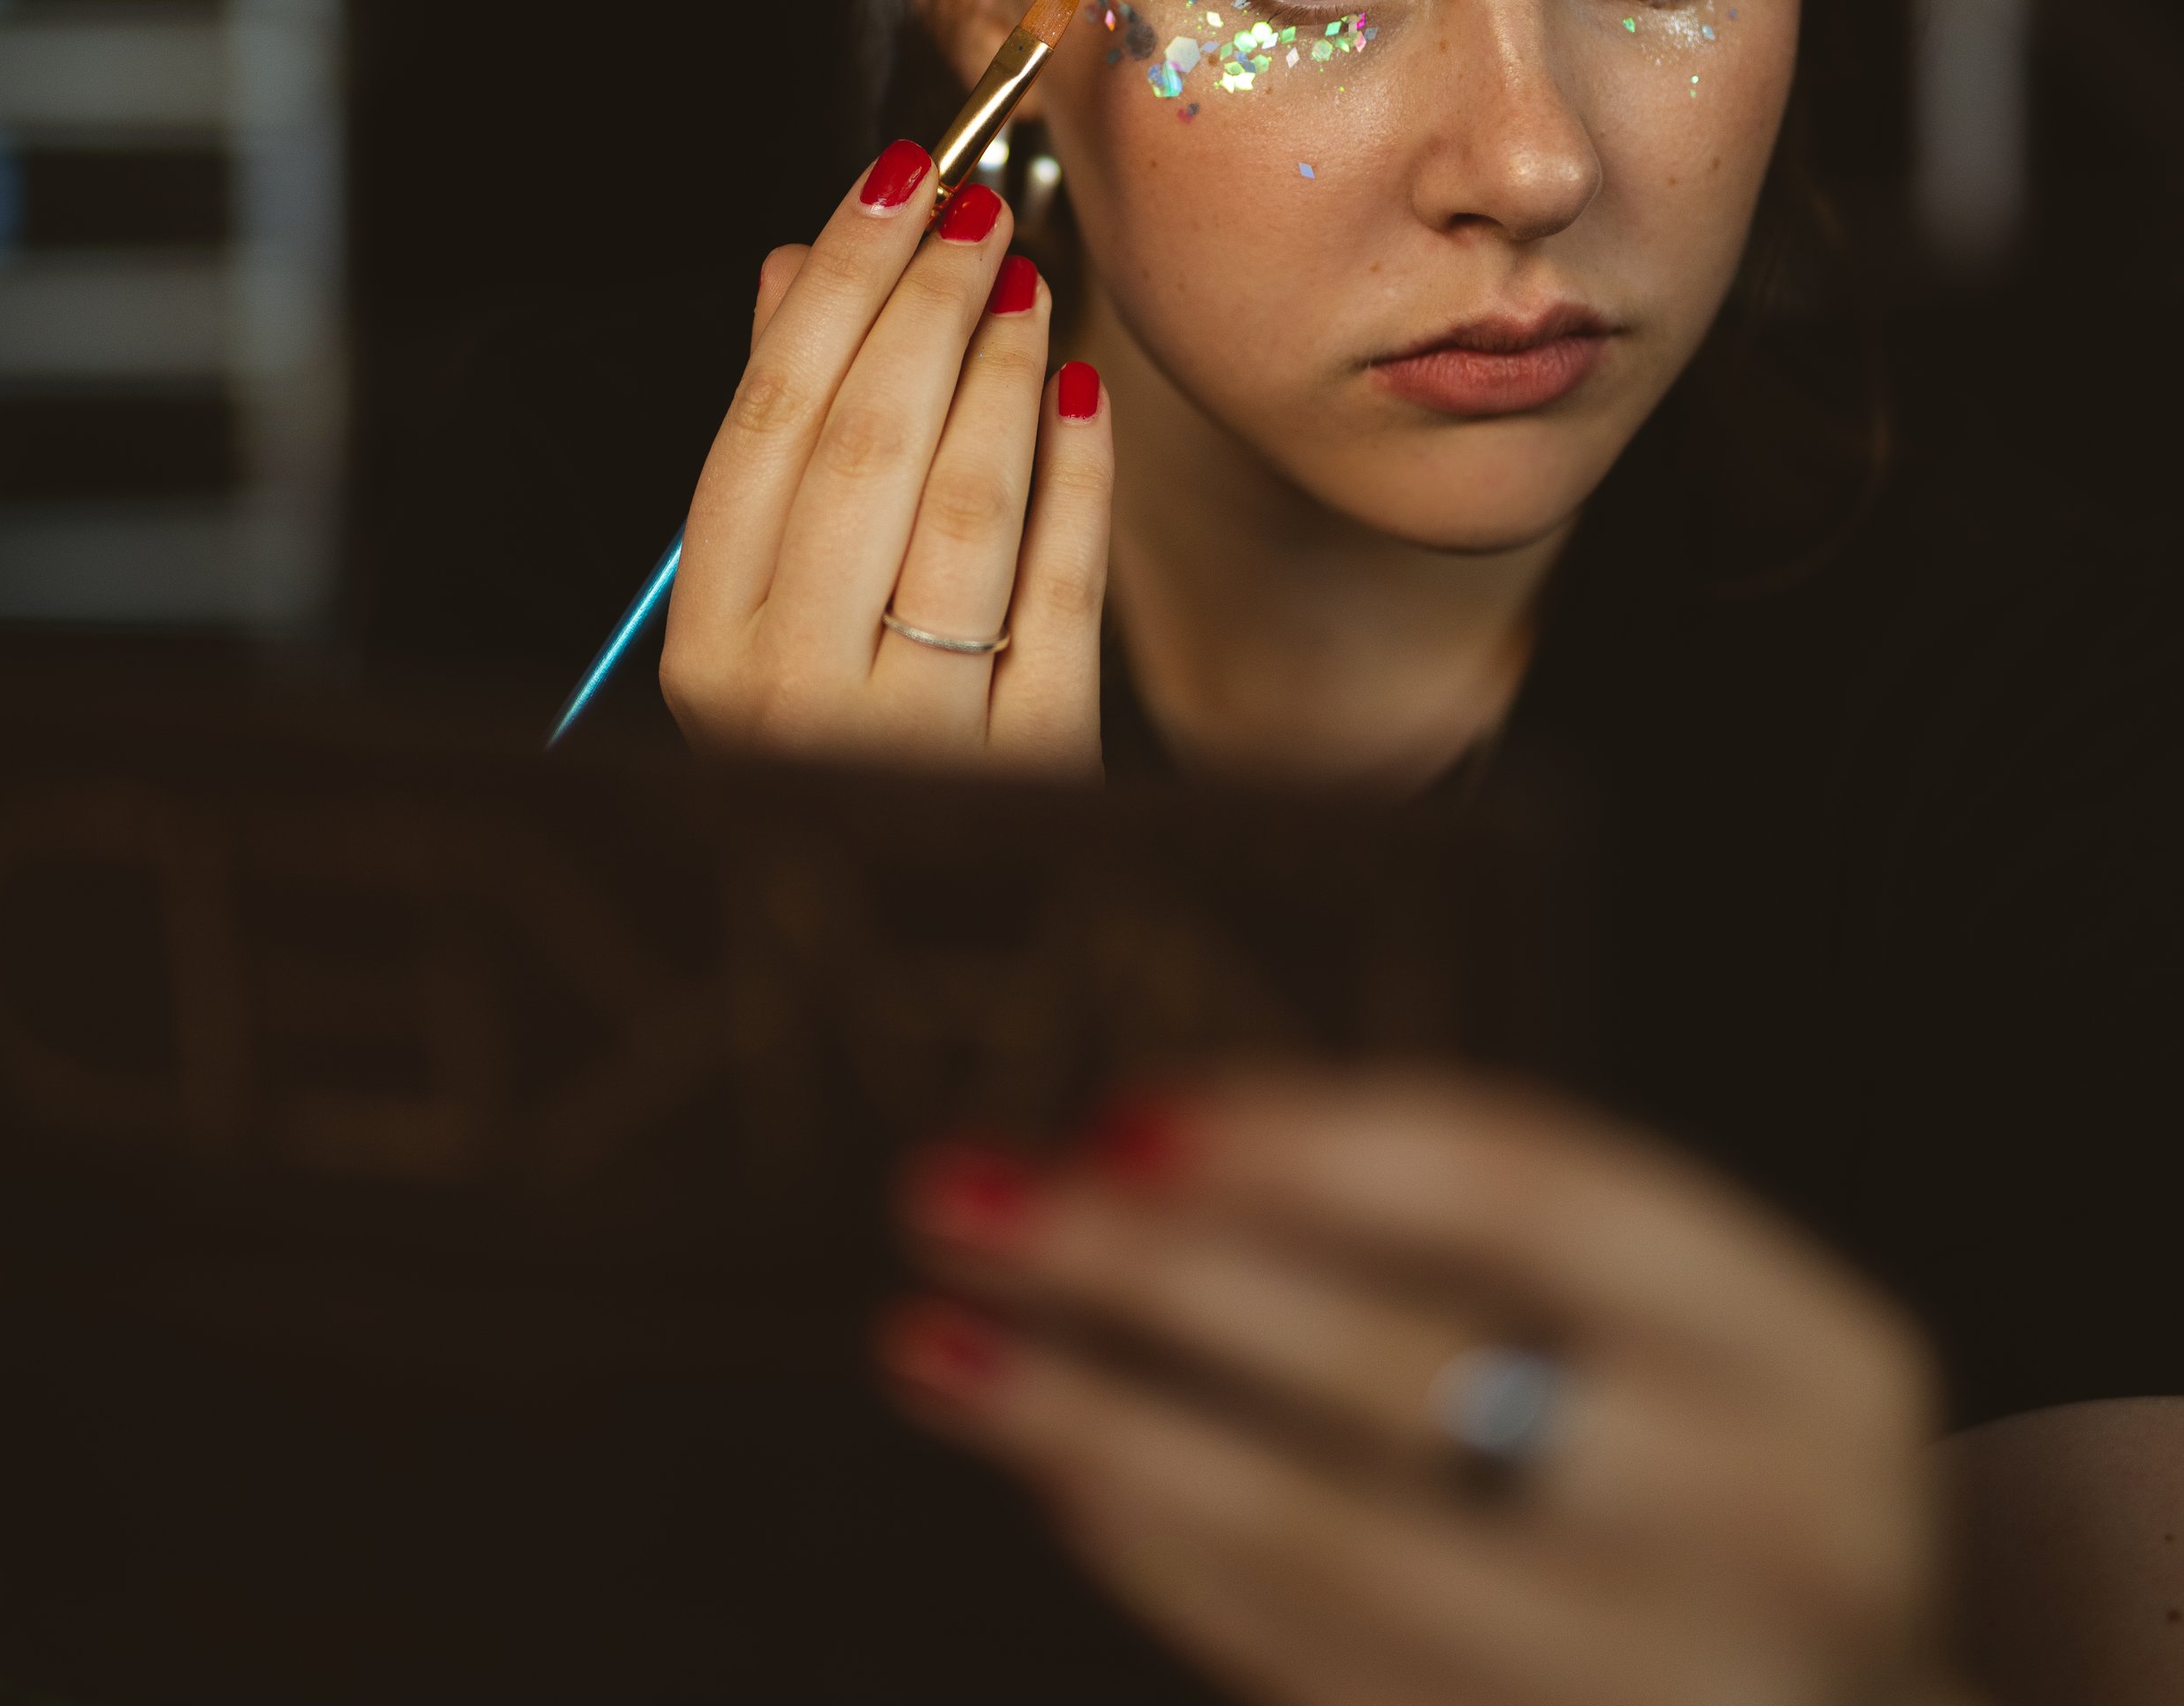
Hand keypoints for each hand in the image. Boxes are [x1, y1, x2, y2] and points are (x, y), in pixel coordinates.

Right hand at [660, 140, 1110, 770]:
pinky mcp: (1034, 761)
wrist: (912, 923)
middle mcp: (793, 695)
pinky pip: (1063, 590)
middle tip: (980, 208)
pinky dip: (1077, 479)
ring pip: (965, 507)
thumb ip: (773, 447)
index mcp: (708, 650)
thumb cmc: (826, 730)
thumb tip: (789, 270)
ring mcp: (914, 736)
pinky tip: (1081, 392)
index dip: (836, 284)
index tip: (896, 182)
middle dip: (928, 304)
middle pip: (864, 448)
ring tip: (1028, 280)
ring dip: (1001, 371)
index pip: (765, 422)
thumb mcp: (759, 611)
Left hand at [884, 1073, 1980, 1705]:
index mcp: (1814, 1354)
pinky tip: (1068, 1482)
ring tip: (941, 1345)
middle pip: (1402, 1370)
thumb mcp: (1700, 1328)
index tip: (1127, 1107)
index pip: (1534, 1187)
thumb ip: (1496, 1240)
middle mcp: (1765, 1528)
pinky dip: (1173, 1570)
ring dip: (1103, 1433)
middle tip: (962, 1197)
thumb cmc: (1745, 1466)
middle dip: (1153, 1275)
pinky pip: (1317, 1675)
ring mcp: (1663, 1692)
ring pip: (1329, 1544)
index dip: (1313, 1136)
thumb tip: (1176, 1145)